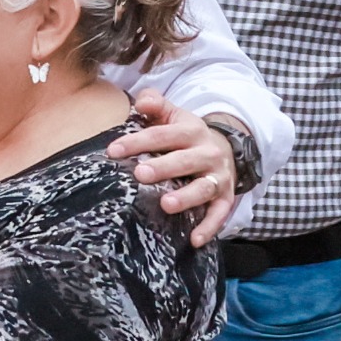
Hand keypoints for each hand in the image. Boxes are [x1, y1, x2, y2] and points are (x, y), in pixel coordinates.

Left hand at [106, 91, 237, 244]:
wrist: (227, 149)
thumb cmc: (187, 136)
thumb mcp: (174, 116)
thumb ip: (156, 106)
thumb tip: (141, 99)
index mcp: (191, 131)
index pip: (162, 135)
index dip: (137, 141)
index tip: (113, 150)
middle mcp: (207, 153)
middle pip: (185, 160)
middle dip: (164, 167)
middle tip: (141, 174)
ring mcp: (218, 176)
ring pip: (204, 187)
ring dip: (187, 197)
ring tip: (167, 204)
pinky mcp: (226, 196)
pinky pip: (220, 213)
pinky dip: (209, 226)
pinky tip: (194, 240)